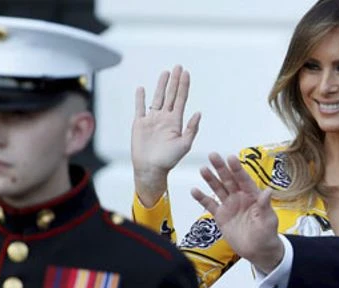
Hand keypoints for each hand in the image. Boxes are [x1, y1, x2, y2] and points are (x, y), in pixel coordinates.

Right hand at [132, 65, 200, 206]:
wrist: (151, 169)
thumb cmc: (169, 160)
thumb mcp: (184, 144)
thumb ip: (192, 128)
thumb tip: (199, 112)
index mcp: (176, 122)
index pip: (181, 99)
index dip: (184, 86)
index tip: (186, 73)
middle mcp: (164, 118)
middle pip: (170, 95)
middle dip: (175, 81)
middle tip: (178, 66)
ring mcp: (152, 120)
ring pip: (157, 98)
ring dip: (161, 85)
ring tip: (165, 73)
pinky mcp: (140, 124)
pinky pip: (140, 108)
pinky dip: (140, 98)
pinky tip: (142, 89)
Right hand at [191, 153, 283, 271]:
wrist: (258, 250)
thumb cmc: (267, 234)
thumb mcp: (268, 220)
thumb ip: (265, 205)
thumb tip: (268, 191)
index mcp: (252, 196)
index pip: (244, 179)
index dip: (237, 169)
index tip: (230, 158)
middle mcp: (240, 197)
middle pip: (229, 180)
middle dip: (221, 168)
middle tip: (213, 155)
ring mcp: (229, 206)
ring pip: (218, 189)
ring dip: (211, 179)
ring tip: (203, 169)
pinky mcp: (221, 216)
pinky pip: (210, 205)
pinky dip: (202, 198)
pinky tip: (194, 190)